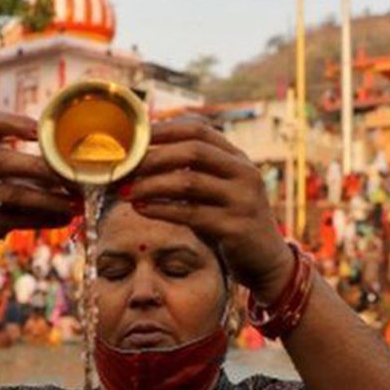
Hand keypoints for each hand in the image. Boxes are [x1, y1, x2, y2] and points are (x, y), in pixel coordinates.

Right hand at [0, 112, 79, 281]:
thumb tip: (81, 168)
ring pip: (10, 193)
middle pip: (1, 160)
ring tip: (75, 203)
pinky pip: (10, 220)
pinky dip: (41, 219)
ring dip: (48, 198)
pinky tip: (63, 219)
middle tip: (71, 174)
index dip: (15, 122)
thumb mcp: (1, 178)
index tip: (41, 129)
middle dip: (39, 167)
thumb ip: (32, 168)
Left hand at [125, 117, 295, 300]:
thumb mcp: (218, 190)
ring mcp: (242, 200)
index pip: (199, 130)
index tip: (134, 138)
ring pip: (189, 183)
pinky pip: (190, 214)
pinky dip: (161, 210)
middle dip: (153, 157)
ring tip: (125, 190)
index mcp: (238, 158)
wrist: (265, 258)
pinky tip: (141, 208)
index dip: (164, 130)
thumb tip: (142, 157)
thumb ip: (194, 172)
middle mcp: (244, 173)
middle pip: (193, 152)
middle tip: (124, 167)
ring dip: (151, 185)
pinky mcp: (235, 227)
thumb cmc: (230, 220)